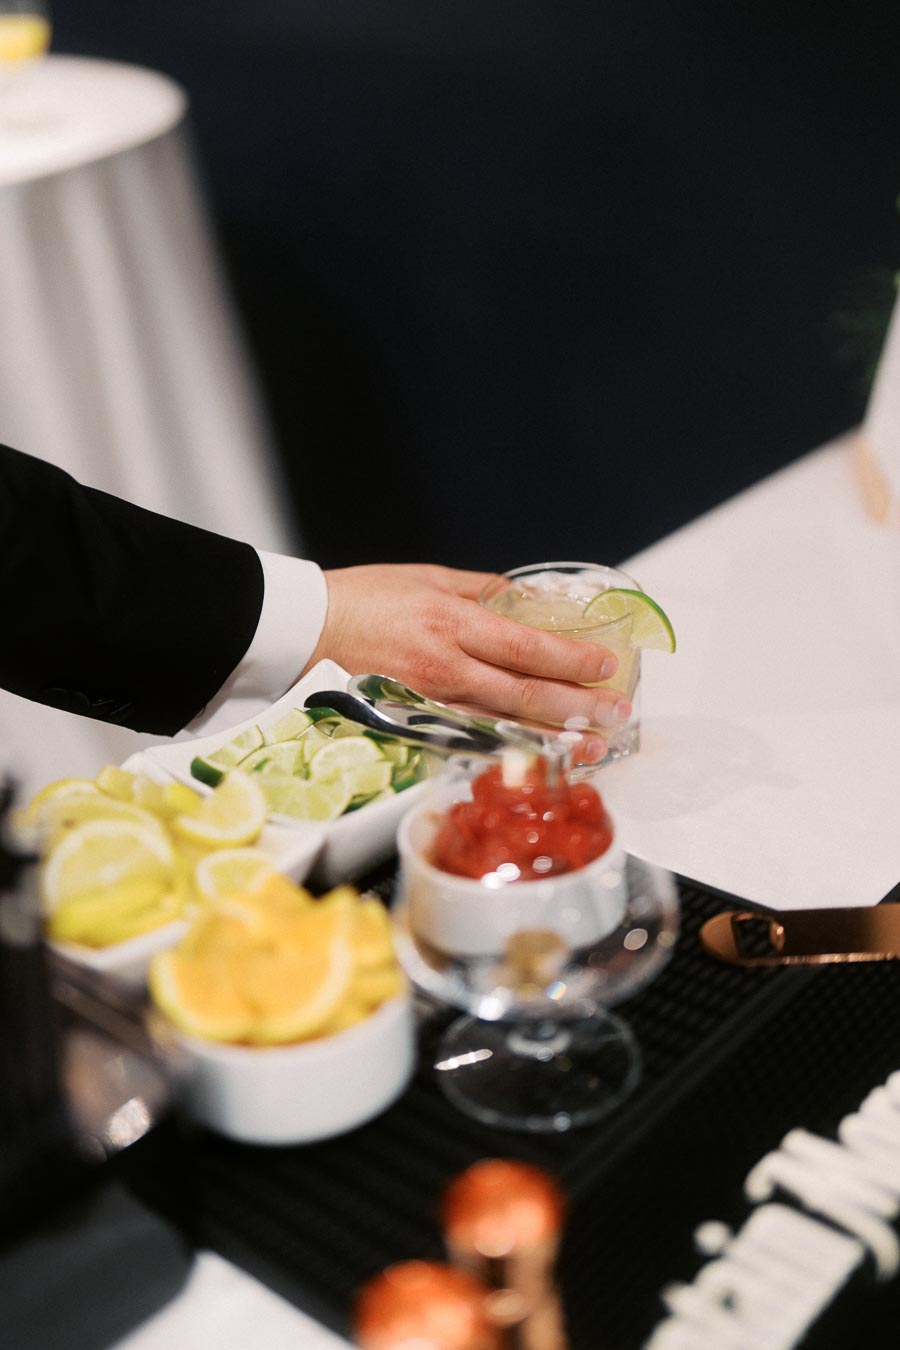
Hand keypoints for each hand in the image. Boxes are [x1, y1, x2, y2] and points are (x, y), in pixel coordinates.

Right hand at [303, 564, 631, 757]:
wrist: (306, 629)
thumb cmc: (363, 596)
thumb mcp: (429, 577)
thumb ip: (481, 590)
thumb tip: (524, 598)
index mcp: (451, 624)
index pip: (525, 648)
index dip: (571, 660)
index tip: (606, 666)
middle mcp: (445, 668)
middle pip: (523, 695)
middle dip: (576, 707)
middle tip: (615, 714)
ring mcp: (431, 701)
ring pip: (503, 724)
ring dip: (552, 737)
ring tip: (591, 746)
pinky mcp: (417, 721)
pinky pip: (472, 737)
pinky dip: (509, 746)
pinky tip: (536, 752)